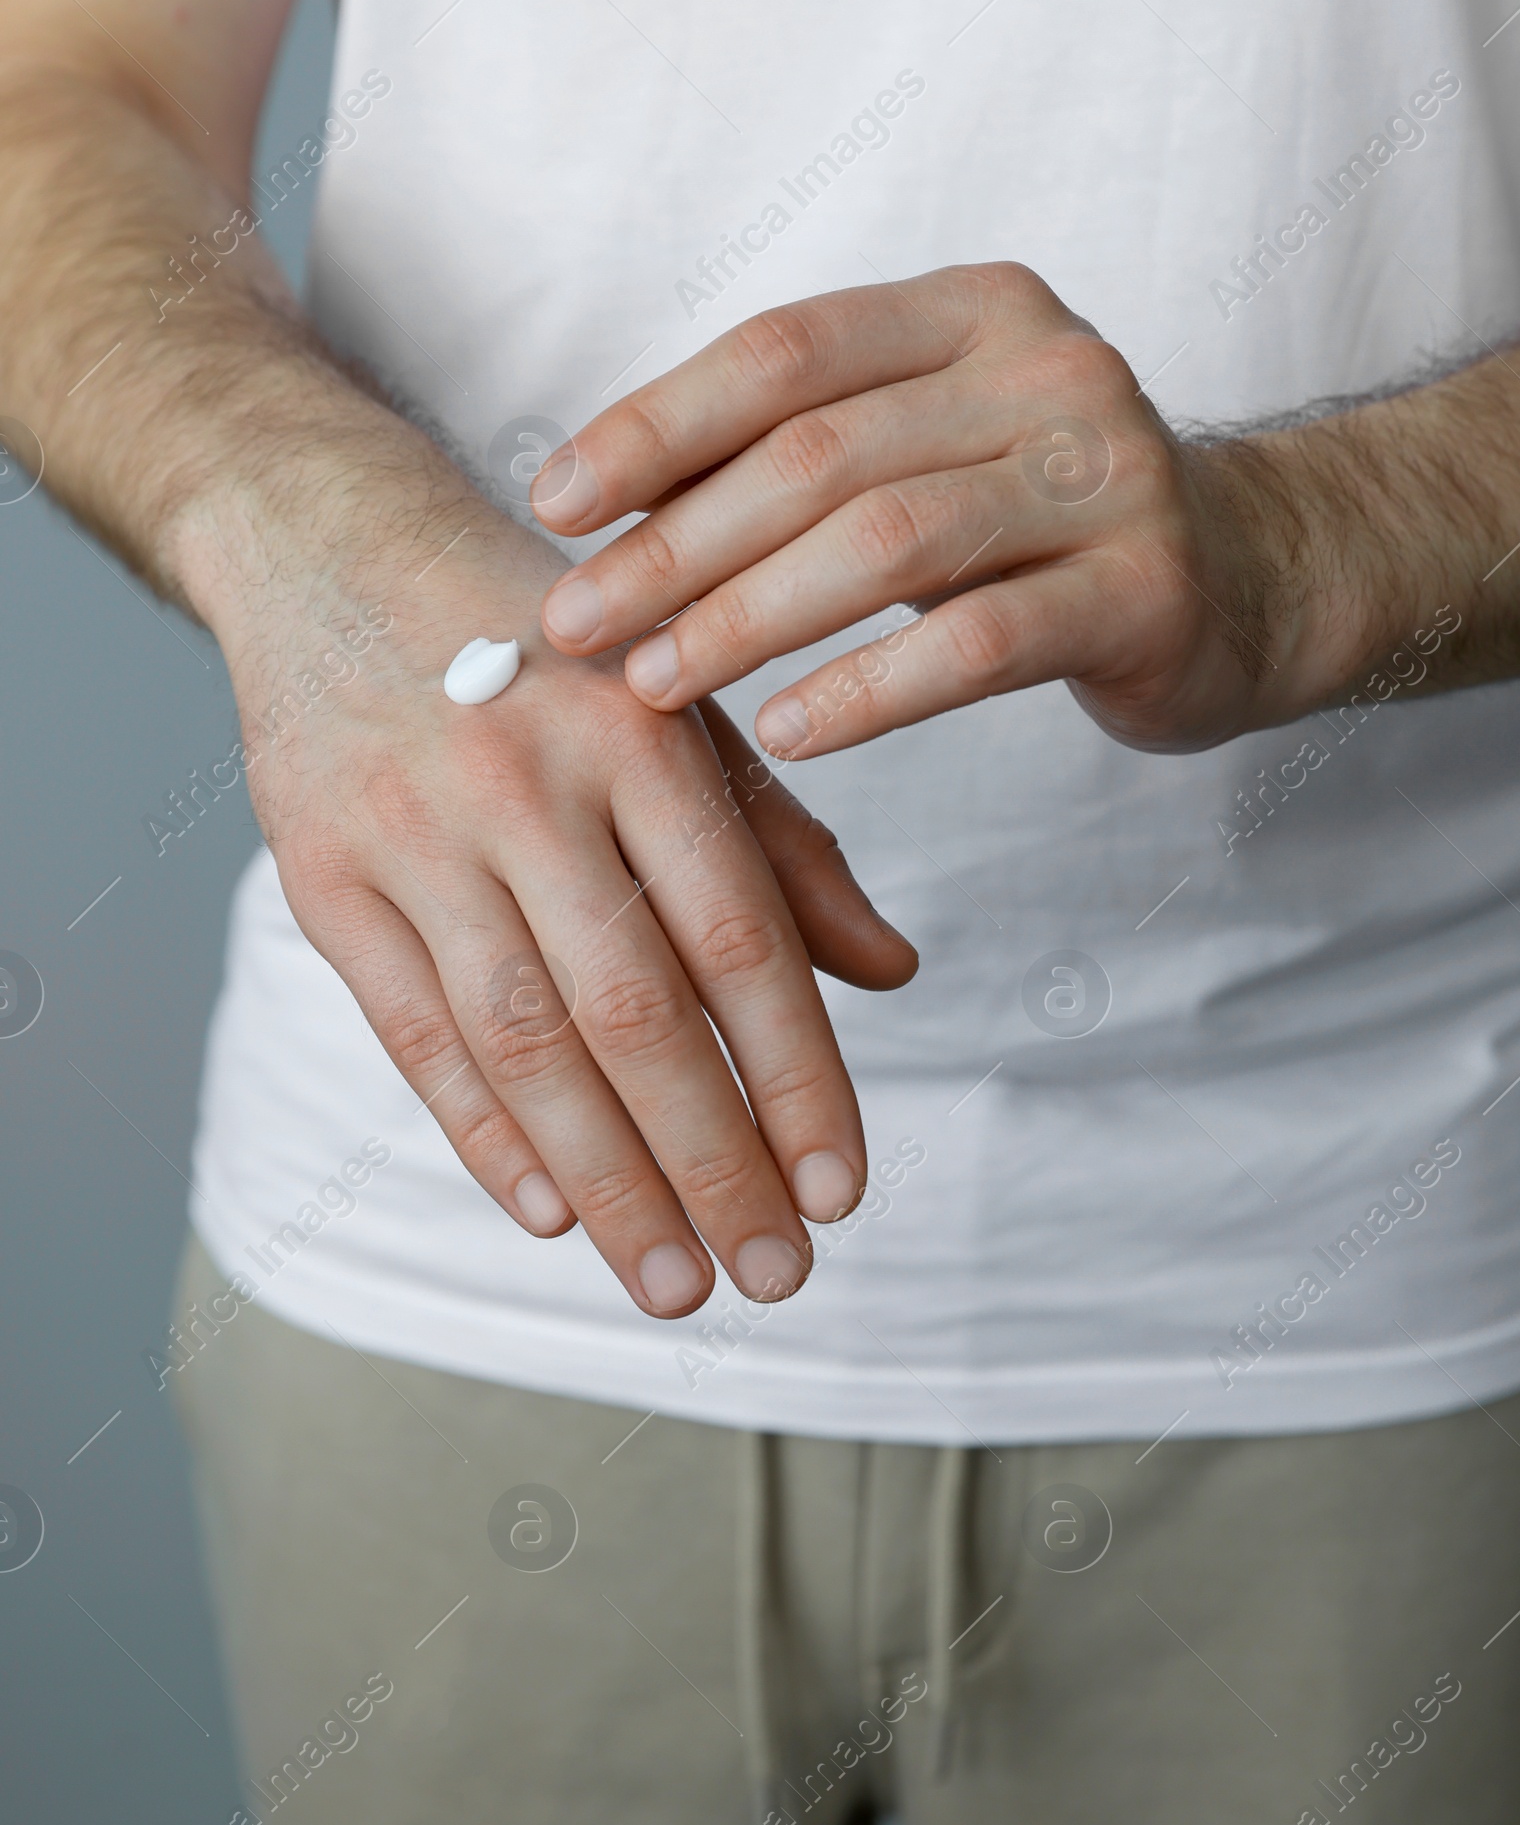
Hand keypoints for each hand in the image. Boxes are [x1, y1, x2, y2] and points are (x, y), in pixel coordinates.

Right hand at [185, 426, 915, 1321]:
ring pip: (521, 1043)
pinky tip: (554, 1215)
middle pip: (632, 1010)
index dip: (795, 1076)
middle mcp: (526, 782)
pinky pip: (410, 1032)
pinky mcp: (321, 875)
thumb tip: (893, 975)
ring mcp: (412, 832)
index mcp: (640, 732)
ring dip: (608, 1181)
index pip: (737, 938)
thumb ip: (786, 842)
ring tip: (676, 1282)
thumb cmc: (544, 646)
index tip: (841, 1192)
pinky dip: (483, 1134)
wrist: (326, 542)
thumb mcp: (679, 704)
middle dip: (711, 1162)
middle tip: (774, 1277)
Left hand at [529, 263, 1329, 757]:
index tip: (555, 504)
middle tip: (576, 624)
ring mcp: (1111, 474)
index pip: (786, 351)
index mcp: (976, 310)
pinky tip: (788, 731)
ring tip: (656, 682)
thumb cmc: (1041, 522)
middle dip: (678, 543)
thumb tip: (595, 507)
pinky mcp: (1150, 589)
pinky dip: (869, 688)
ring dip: (750, 618)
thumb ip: (797, 455)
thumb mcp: (929, 450)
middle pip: (822, 451)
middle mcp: (1051, 369)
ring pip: (891, 541)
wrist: (1252, 579)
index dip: (656, 425)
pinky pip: (981, 642)